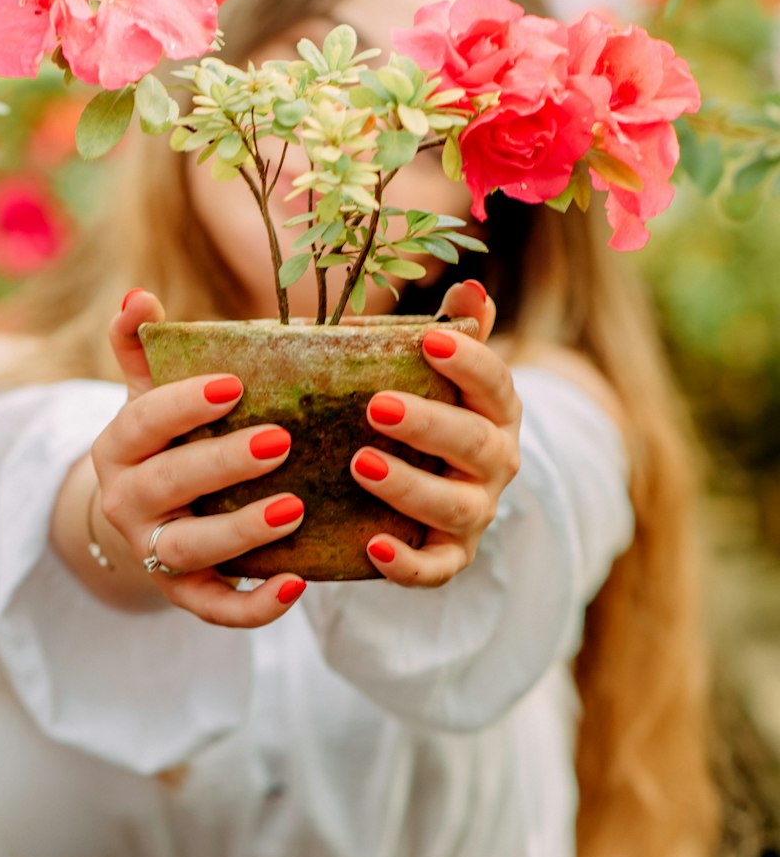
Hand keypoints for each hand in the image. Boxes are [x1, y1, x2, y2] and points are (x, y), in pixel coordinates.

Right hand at [90, 288, 307, 625]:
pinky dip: (254, 606)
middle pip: (169, 484)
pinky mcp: (184, 594)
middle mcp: (128, 502)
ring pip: (190, 549)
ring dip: (240, 530)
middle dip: (222, 463)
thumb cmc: (161, 444)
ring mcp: (154, 552)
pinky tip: (298, 584)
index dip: (184, 403)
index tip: (236, 384)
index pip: (144, 421)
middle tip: (281, 441)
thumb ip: (141, 348)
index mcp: (120, 446)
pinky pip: (215, 607)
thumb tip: (136, 297)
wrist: (142, 523)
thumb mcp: (148, 397)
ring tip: (294, 509)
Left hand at [350, 279, 520, 586]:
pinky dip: (407, 565)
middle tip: (376, 406)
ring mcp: (475, 513)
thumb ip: (455, 330)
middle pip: (476, 445)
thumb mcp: (440, 371)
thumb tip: (469, 286)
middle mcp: (496, 463)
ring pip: (455, 507)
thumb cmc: (428, 411)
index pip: (495, 383)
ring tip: (360, 464)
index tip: (429, 340)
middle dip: (429, 425)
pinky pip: (436, 570)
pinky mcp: (450, 558)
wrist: (433, 485)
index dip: (469, 361)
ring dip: (410, 488)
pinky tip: (372, 546)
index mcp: (496, 411)